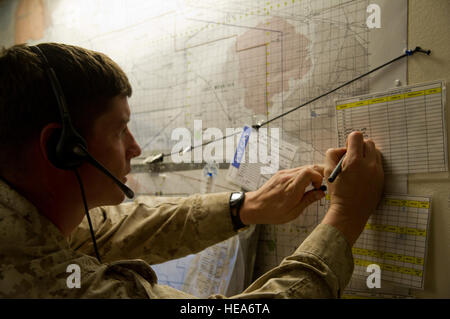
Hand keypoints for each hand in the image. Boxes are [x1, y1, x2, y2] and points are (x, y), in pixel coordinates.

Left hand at [239, 165, 325, 224]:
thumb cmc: (272, 212)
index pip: (310, 171)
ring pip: (304, 167)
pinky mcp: (281, 174)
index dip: (319, 177)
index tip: (319, 187)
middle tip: (321, 184)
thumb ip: (308, 200)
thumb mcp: (294, 211)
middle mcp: (287, 177)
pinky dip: (304, 175)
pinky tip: (304, 185)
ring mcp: (284, 174)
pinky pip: (297, 170)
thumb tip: (321, 193)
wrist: (255, 206)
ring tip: (313, 186)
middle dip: (319, 174)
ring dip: (312, 174)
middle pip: (310, 167)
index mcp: (292, 188)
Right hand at [322, 131, 383, 245]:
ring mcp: (378, 172)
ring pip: (375, 152)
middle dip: (359, 146)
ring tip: (357, 167)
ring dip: (367, 155)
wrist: (350, 213)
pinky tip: (362, 175)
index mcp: (354, 161)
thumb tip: (342, 149)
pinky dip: (371, 165)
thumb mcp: (327, 171)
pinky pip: (378, 164)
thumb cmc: (338, 193)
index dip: (350, 140)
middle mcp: (369, 165)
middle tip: (351, 158)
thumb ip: (332, 154)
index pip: (356, 136)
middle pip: (368, 142)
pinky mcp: (382, 179)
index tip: (346, 149)